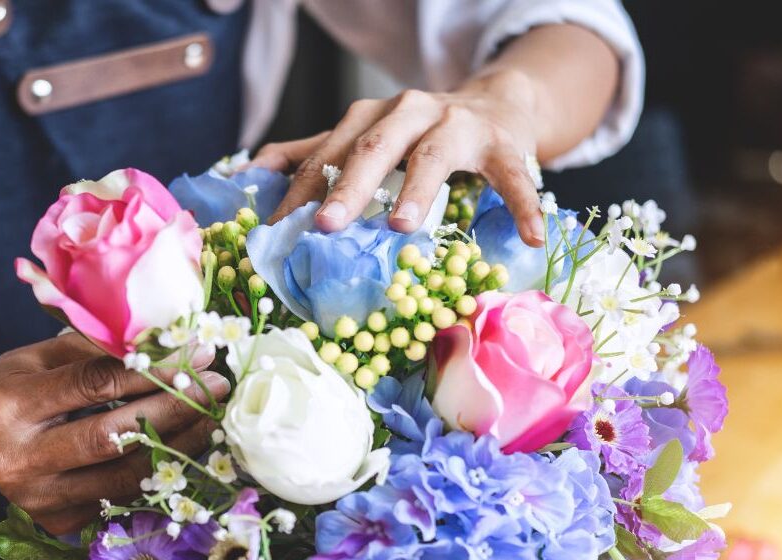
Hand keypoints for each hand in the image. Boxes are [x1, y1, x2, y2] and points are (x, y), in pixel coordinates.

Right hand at [0, 332, 228, 533]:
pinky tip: (185, 447)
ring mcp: (36, 499)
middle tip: (216, 387)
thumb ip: (99, 350)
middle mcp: (16, 459)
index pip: (95, 384)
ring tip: (212, 418)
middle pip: (112, 436)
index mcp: (9, 405)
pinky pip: (121, 497)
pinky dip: (157, 472)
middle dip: (174, 409)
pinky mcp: (56, 522)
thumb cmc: (21, 383)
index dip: (153, 369)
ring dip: (178, 446)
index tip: (198, 354)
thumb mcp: (44, 354)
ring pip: (123, 475)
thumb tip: (173, 343)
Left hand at [250, 72, 545, 245]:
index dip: (300, 191)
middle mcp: (410, 112)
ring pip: (434, 155)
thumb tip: (250, 170)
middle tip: (325, 225)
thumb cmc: (420, 133)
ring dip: (418, 190)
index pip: (327, 153)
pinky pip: (513, 176)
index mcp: (370, 116)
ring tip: (402, 227)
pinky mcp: (504, 144)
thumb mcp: (365, 136)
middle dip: (347, 185)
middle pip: (373, 147)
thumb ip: (313, 152)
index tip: (274, 229)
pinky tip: (530, 236)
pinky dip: (522, 204)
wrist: (497, 102)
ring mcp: (459, 125)